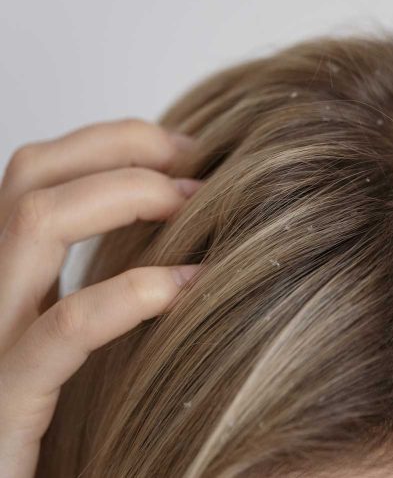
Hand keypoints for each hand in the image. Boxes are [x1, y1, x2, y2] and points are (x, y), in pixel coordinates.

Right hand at [0, 119, 201, 476]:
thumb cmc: (55, 425)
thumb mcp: (75, 339)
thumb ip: (104, 286)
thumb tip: (186, 237)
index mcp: (7, 277)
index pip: (40, 173)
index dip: (113, 143)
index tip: (186, 150)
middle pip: (32, 175)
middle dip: (122, 149)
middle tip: (197, 165)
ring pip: (34, 221)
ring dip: (127, 194)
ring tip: (194, 204)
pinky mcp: (7, 397)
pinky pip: (68, 325)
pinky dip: (134, 293)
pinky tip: (189, 286)